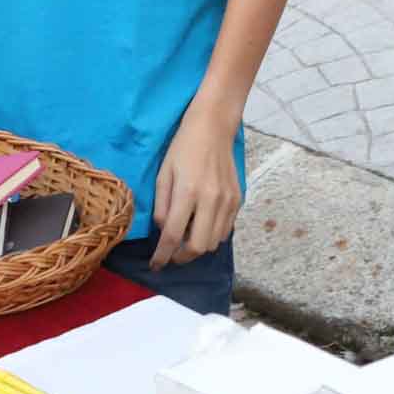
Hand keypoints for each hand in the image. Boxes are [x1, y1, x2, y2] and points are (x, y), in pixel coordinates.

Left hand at [147, 113, 241, 268]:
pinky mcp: (238, 200)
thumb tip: (165, 232)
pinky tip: (202, 224)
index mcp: (188, 192)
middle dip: (182, 257)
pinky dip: (212, 235)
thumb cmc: (183, 148)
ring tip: (186, 236)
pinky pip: (225, 230)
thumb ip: (162, 206)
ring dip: (198, 247)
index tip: (156, 265)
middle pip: (198, 247)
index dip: (162, 255)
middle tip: (171, 253)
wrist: (213, 127)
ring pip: (214, 242)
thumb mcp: (163, 174)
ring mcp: (228, 201)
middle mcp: (211, 200)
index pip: (173, 236)